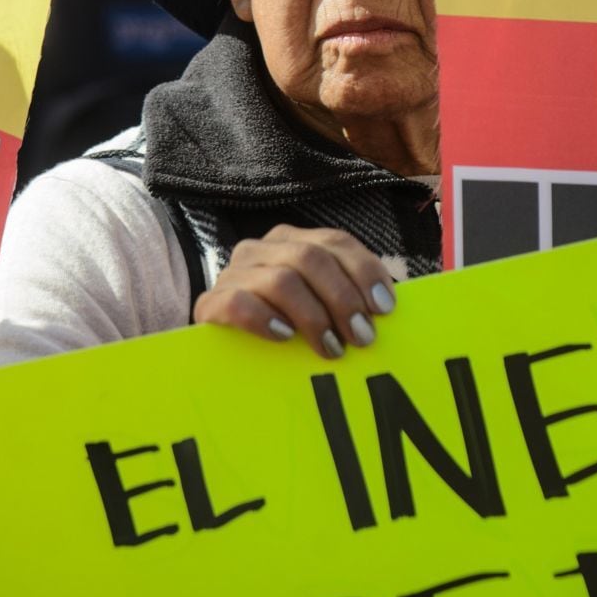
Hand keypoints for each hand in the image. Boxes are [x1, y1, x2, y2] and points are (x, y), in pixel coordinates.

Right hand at [193, 225, 397, 357]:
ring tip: (331, 349)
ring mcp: (232, 274)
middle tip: (361, 337)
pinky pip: (238, 303)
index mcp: (291, 241)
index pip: (335, 241)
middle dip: (343, 299)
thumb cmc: (286, 328)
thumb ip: (347, 295)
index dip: (364, 272)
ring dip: (313, 317)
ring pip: (280, 280)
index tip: (384, 308)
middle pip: (310, 258)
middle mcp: (259, 249)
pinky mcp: (210, 304)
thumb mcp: (319, 305)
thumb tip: (387, 305)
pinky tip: (285, 338)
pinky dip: (266, 320)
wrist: (224, 355)